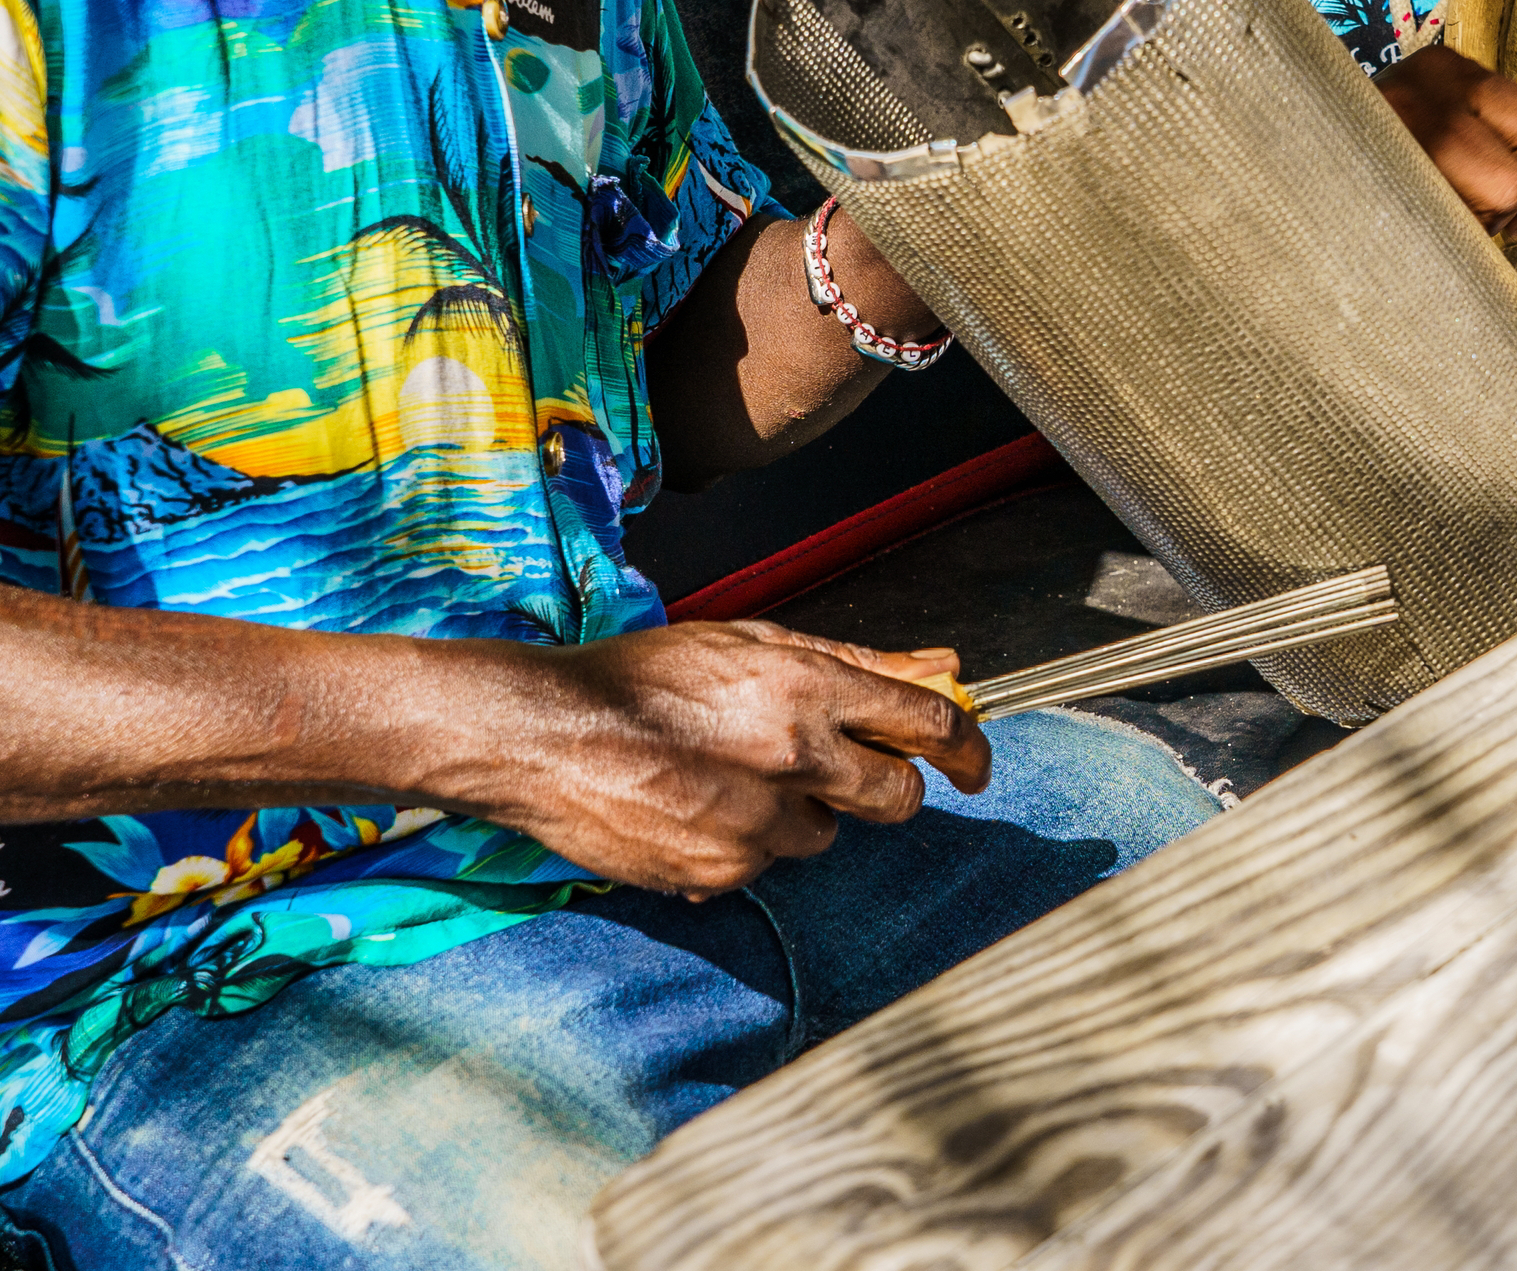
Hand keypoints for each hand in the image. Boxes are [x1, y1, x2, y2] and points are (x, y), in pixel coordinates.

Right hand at [491, 620, 989, 897]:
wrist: (544, 735)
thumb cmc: (639, 678)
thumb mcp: (749, 642)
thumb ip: (851, 661)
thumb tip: (940, 668)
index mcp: (804, 687)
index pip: (925, 722)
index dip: (965, 746)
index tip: (973, 760)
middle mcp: (792, 758)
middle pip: (894, 796)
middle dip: (886, 787)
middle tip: (847, 772)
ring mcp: (758, 824)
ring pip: (823, 834)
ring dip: (797, 812)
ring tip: (727, 776)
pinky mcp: (722, 873)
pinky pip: (763, 867)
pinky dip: (743, 844)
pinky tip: (695, 808)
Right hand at [1375, 46, 1516, 237]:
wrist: (1291, 185)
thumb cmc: (1393, 172)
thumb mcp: (1474, 141)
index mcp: (1443, 68)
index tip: (1503, 199)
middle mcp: (1416, 91)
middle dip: (1511, 213)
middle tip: (1463, 218)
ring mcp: (1389, 136)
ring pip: (1492, 201)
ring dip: (1471, 234)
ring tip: (1427, 223)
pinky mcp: (1370, 182)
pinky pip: (1452, 232)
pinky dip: (1442, 251)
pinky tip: (1405, 236)